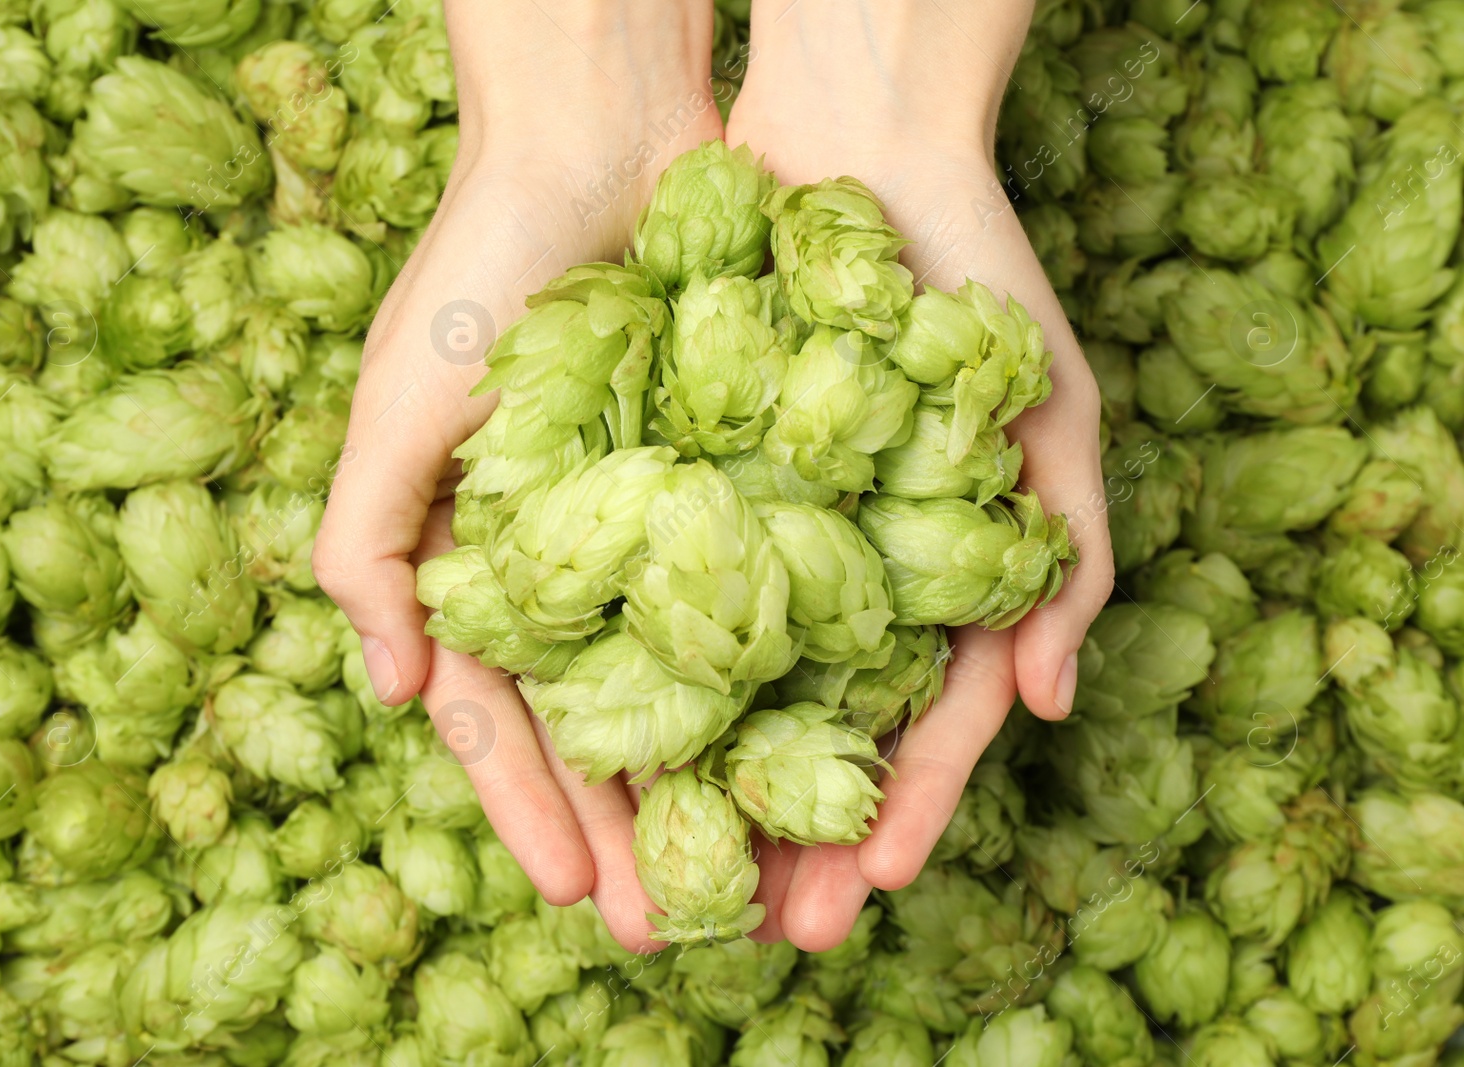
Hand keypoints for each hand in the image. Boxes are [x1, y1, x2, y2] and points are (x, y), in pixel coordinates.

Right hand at [314, 0, 724, 950]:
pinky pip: (762, 598)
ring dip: (717, 782)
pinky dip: (781, 675)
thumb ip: (368, 545)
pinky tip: (815, 745)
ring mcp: (658, 531)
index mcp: (481, 568)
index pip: (506, 719)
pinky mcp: (736, 486)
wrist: (602, 145)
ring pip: (692, 686)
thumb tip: (397, 690)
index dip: (535, 810)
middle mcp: (573, 567)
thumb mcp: (396, 408)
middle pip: (605, 728)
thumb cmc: (481, 272)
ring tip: (760, 873)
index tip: (579, 896)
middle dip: (635, 831)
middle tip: (675, 930)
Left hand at [724, 0, 1113, 948]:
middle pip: (810, 736)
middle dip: (788, 838)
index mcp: (933, 581)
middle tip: (762, 932)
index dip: (901, 814)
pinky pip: (650, 597)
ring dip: (701, 793)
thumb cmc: (968, 278)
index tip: (868, 893)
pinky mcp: (677, 485)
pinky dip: (633, 674)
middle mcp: (840, 574)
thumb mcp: (1048, 417)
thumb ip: (1064, 560)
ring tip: (672, 882)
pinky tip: (606, 749)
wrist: (850, 147)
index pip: (921, 726)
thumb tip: (1057, 705)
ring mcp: (758, 536)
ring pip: (723, 692)